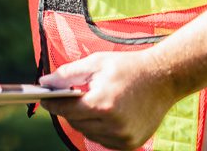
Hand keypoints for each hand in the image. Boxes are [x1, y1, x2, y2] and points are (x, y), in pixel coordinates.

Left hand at [39, 51, 178, 150]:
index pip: (67, 109)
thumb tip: (45, 82)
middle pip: (76, 122)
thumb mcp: (96, 63)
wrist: (163, 79)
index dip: (52, 104)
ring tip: (85, 104)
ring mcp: (123, 137)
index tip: (43, 99)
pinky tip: (101, 114)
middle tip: (64, 98)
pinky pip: (103, 139)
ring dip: (83, 120)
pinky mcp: (130, 143)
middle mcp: (113, 124)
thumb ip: (68, 73)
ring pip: (88, 133)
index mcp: (103, 103)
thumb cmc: (128, 67)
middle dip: (68, 110)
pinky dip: (97, 128)